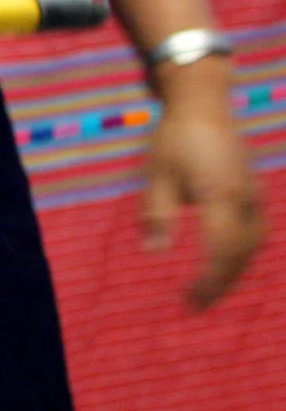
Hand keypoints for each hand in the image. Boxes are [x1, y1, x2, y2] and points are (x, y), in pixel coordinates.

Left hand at [141, 71, 265, 309]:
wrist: (204, 105)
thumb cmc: (173, 139)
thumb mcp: (156, 175)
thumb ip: (156, 214)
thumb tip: (154, 253)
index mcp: (220, 196)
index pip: (221, 251)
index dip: (209, 280)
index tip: (191, 300)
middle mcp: (245, 200)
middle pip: (240, 254)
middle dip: (221, 283)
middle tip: (197, 305)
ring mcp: (255, 196)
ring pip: (253, 246)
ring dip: (233, 271)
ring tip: (209, 291)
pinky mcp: (255, 193)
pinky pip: (256, 232)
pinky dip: (241, 253)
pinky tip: (224, 264)